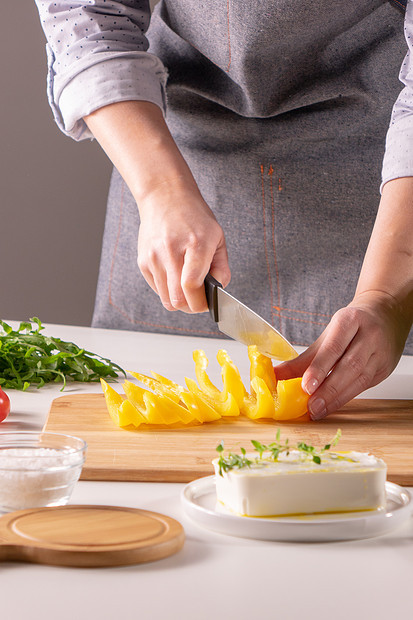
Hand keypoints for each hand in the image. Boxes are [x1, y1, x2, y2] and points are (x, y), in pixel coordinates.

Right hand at [137, 179, 230, 312]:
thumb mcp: (217, 237)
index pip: (192, 286)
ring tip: (188, 287)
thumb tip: (218, 292)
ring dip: (180, 300)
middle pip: (178, 299)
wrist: (165, 198)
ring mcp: (153, 257)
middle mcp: (170, 251)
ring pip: (166, 299)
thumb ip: (221, 267)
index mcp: (194, 244)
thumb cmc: (194, 217)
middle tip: (199, 299)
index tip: (207, 303)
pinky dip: (168, 291)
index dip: (200, 303)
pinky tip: (175, 276)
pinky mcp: (143, 263)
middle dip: (191, 307)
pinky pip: (157, 290)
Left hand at [275, 290, 410, 419]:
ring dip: (337, 398)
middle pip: (349, 365)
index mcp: (350, 320)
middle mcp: (369, 335)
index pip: (333, 347)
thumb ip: (303, 358)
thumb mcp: (327, 335)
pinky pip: (364, 386)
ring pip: (359, 379)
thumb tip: (277, 375)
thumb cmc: (352, 326)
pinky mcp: (385, 369)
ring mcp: (380, 353)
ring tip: (318, 410)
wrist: (385, 316)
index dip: (319, 368)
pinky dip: (346, 397)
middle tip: (311, 406)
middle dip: (328, 389)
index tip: (306, 386)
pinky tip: (332, 406)